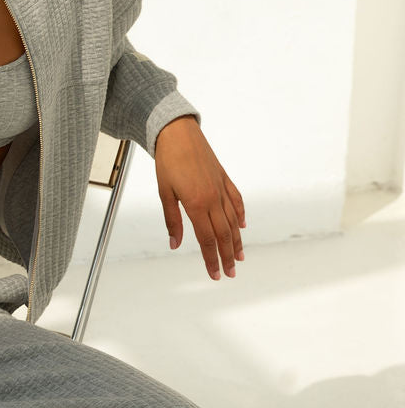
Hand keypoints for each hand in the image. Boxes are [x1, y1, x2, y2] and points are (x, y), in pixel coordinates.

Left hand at [153, 116, 245, 280]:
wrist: (178, 132)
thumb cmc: (168, 161)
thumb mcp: (164, 192)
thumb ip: (172, 220)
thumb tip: (174, 244)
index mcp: (196, 204)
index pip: (207, 239)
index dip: (211, 259)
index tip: (215, 275)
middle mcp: (213, 198)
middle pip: (224, 234)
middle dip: (227, 257)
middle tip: (230, 274)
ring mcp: (220, 188)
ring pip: (233, 221)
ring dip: (237, 241)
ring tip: (239, 258)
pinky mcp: (223, 178)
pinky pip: (236, 200)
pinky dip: (240, 215)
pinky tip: (242, 226)